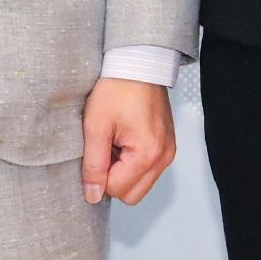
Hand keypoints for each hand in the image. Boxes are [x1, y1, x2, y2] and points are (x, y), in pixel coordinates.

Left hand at [82, 78, 176, 205]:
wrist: (137, 64)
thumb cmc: (118, 87)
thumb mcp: (96, 126)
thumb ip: (93, 165)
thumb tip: (93, 195)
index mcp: (147, 154)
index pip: (117, 190)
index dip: (99, 177)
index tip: (95, 153)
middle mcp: (163, 157)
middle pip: (132, 195)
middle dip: (113, 179)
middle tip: (104, 150)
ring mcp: (167, 152)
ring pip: (140, 185)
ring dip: (123, 172)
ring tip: (115, 143)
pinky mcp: (166, 146)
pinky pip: (148, 170)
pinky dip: (133, 163)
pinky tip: (124, 141)